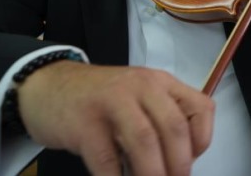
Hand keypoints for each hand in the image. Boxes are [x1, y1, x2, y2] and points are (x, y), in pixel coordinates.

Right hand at [19, 61, 214, 175]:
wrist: (48, 85)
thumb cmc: (101, 98)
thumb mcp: (139, 97)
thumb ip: (161, 120)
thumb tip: (180, 163)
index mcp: (162, 83)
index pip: (201, 108)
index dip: (202, 141)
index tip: (192, 161)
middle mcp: (142, 88)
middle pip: (174, 128)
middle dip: (179, 164)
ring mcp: (112, 103)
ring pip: (144, 142)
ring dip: (153, 174)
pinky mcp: (84, 124)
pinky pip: (107, 159)